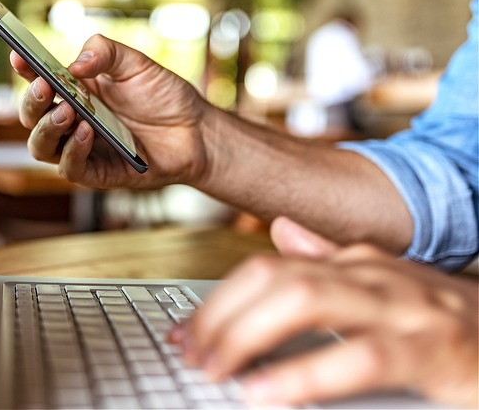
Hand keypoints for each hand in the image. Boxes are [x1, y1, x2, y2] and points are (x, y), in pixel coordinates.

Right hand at [11, 34, 214, 188]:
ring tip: (68, 111)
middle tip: (45, 86)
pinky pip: (71, 168)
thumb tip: (75, 65)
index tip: (18, 55)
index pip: (38, 80)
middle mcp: (71, 121)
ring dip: (47, 128)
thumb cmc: (163, 97)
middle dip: (32, 101)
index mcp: (74, 92)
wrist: (196, 131)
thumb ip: (105, 53)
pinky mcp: (97, 173)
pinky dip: (73, 150)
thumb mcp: (135, 64)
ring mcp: (81, 149)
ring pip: (41, 147)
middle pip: (31, 117)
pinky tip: (86, 131)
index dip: (24, 69)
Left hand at [171, 219, 477, 407]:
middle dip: (221, 317)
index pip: (266, 269)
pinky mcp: (429, 350)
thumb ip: (327, 259)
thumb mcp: (380, 283)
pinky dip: (307, 374)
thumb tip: (282, 233)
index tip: (184, 333)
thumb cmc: (440, 316)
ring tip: (216, 368)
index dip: (218, 301)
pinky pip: (359, 358)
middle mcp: (369, 275)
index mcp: (352, 263)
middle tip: (189, 353)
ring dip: (248, 336)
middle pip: (274, 279)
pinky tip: (269, 392)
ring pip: (306, 301)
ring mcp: (400, 308)